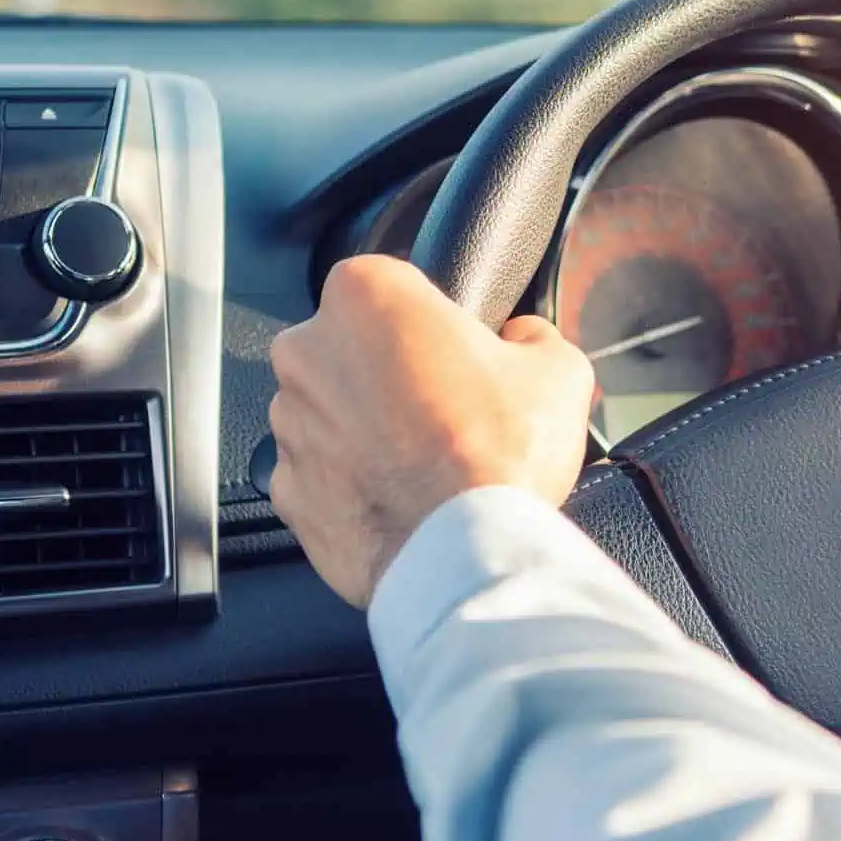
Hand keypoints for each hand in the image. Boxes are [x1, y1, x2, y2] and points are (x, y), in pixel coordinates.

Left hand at [266, 255, 595, 608]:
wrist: (462, 554)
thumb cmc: (498, 453)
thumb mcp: (556, 369)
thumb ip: (533, 336)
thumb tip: (523, 338)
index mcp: (365, 296)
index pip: (393, 286)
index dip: (431, 321)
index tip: (457, 354)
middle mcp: (308, 351)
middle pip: (352, 348)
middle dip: (390, 374)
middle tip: (446, 411)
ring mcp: (289, 424)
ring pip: (330, 413)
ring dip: (367, 430)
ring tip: (425, 463)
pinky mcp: (284, 489)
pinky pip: (319, 475)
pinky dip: (350, 486)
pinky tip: (398, 500)